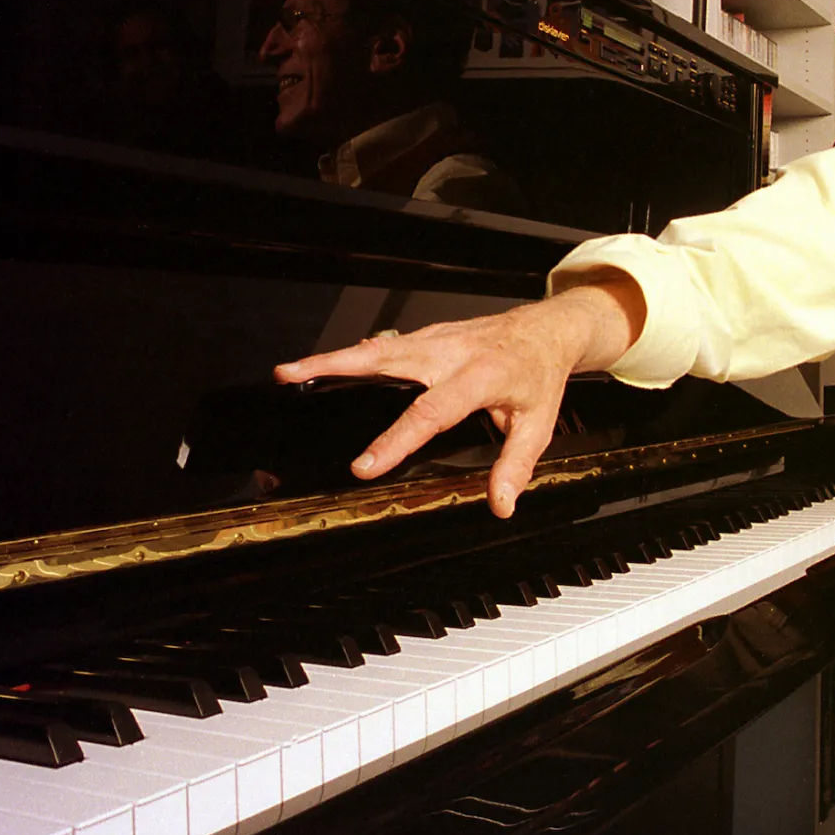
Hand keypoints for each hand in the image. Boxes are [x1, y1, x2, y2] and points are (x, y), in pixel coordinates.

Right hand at [273, 278, 641, 517]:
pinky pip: (383, 345)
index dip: (396, 440)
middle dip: (336, 368)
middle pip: (386, 359)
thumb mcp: (538, 424)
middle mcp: (451, 352)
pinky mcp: (426, 336)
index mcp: (480, 375)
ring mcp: (435, 339)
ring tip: (288, 371)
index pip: (431, 411)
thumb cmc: (539, 376)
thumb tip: (500, 504)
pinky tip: (321, 366)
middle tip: (291, 378)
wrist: (546, 330)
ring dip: (331, 357)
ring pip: (376, 347)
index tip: (365, 465)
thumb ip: (516, 465)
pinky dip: (351, 354)